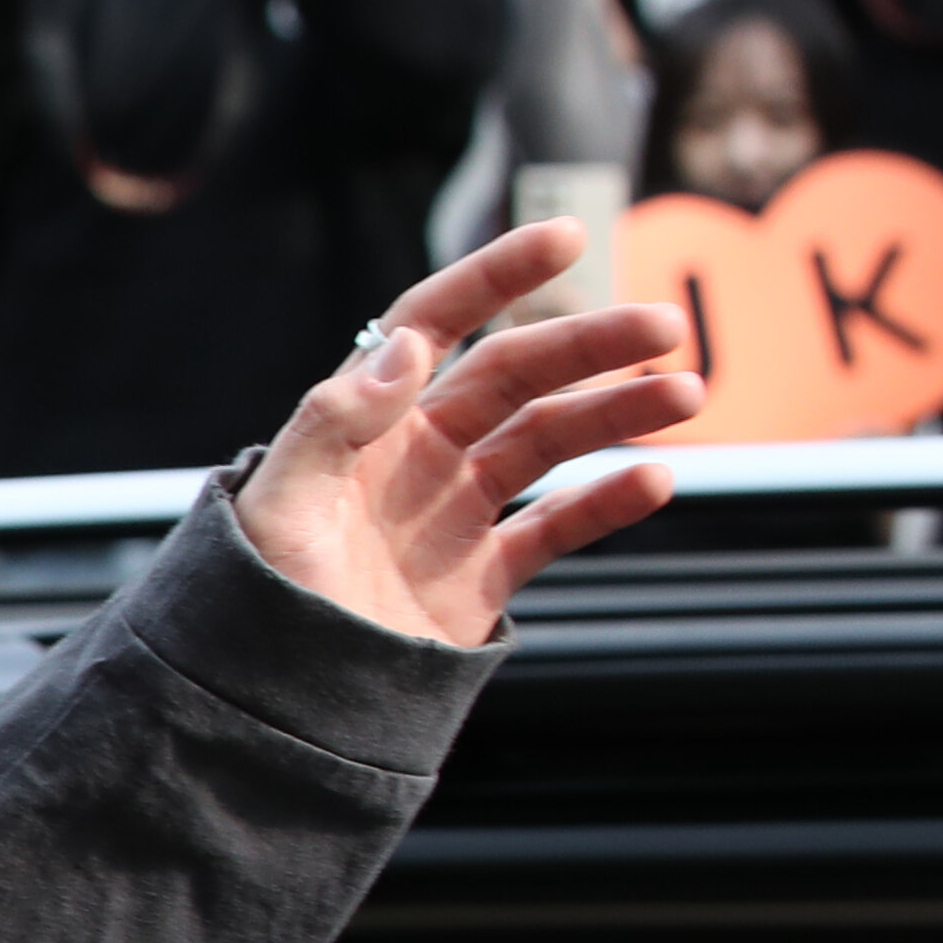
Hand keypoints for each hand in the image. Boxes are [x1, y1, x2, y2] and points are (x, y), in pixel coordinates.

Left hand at [232, 219, 699, 645]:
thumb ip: (335, 421)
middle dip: (589, 343)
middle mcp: (413, 453)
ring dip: (617, 411)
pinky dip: (607, 501)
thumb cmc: (255, 598)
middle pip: (514, 374)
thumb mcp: (279, 503)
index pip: (433, 323)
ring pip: (548, 440)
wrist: (271, 703)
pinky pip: (555, 525)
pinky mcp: (480, 575)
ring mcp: (452, 511)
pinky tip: (656, 478)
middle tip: (667, 323)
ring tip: (687, 392)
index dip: (495, 277)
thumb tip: (408, 346)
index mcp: (363, 422)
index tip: (567, 239)